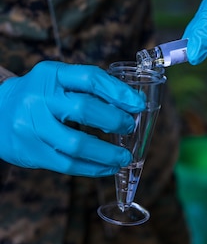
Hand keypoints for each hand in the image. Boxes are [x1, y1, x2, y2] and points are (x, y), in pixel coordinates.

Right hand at [0, 61, 144, 176]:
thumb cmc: (37, 95)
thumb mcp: (57, 80)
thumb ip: (86, 89)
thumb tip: (127, 104)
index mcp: (50, 75)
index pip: (90, 78)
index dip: (118, 92)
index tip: (138, 103)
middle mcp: (39, 99)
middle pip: (84, 110)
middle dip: (114, 120)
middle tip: (129, 127)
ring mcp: (33, 127)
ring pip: (77, 144)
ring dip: (107, 153)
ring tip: (124, 156)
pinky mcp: (32, 152)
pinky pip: (67, 164)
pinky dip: (93, 168)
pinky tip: (107, 167)